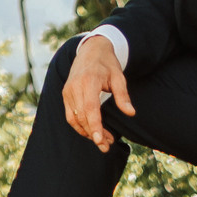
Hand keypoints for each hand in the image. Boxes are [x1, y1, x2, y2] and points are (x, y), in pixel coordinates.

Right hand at [62, 34, 134, 153]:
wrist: (90, 50)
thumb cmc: (107, 64)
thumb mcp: (119, 77)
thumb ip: (123, 96)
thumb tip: (131, 113)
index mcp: (89, 81)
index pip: (90, 107)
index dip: (94, 126)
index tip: (100, 141)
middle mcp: (75, 87)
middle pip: (82, 116)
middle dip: (94, 134)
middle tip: (108, 146)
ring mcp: (68, 91)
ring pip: (74, 119)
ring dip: (87, 133)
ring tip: (103, 141)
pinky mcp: (65, 94)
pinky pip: (70, 115)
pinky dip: (80, 126)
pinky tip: (92, 132)